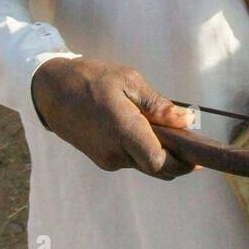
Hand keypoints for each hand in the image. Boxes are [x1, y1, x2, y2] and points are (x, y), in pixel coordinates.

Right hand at [31, 56, 194, 179]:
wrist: (51, 91)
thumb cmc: (90, 79)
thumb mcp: (128, 80)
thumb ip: (158, 105)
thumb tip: (187, 121)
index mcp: (122, 130)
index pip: (158, 162)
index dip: (182, 162)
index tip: (197, 153)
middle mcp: (114, 152)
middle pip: (156, 169)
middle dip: (177, 161)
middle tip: (190, 142)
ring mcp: (106, 159)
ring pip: (144, 166)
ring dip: (160, 154)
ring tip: (165, 129)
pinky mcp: (101, 160)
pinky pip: (131, 161)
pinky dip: (144, 151)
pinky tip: (145, 131)